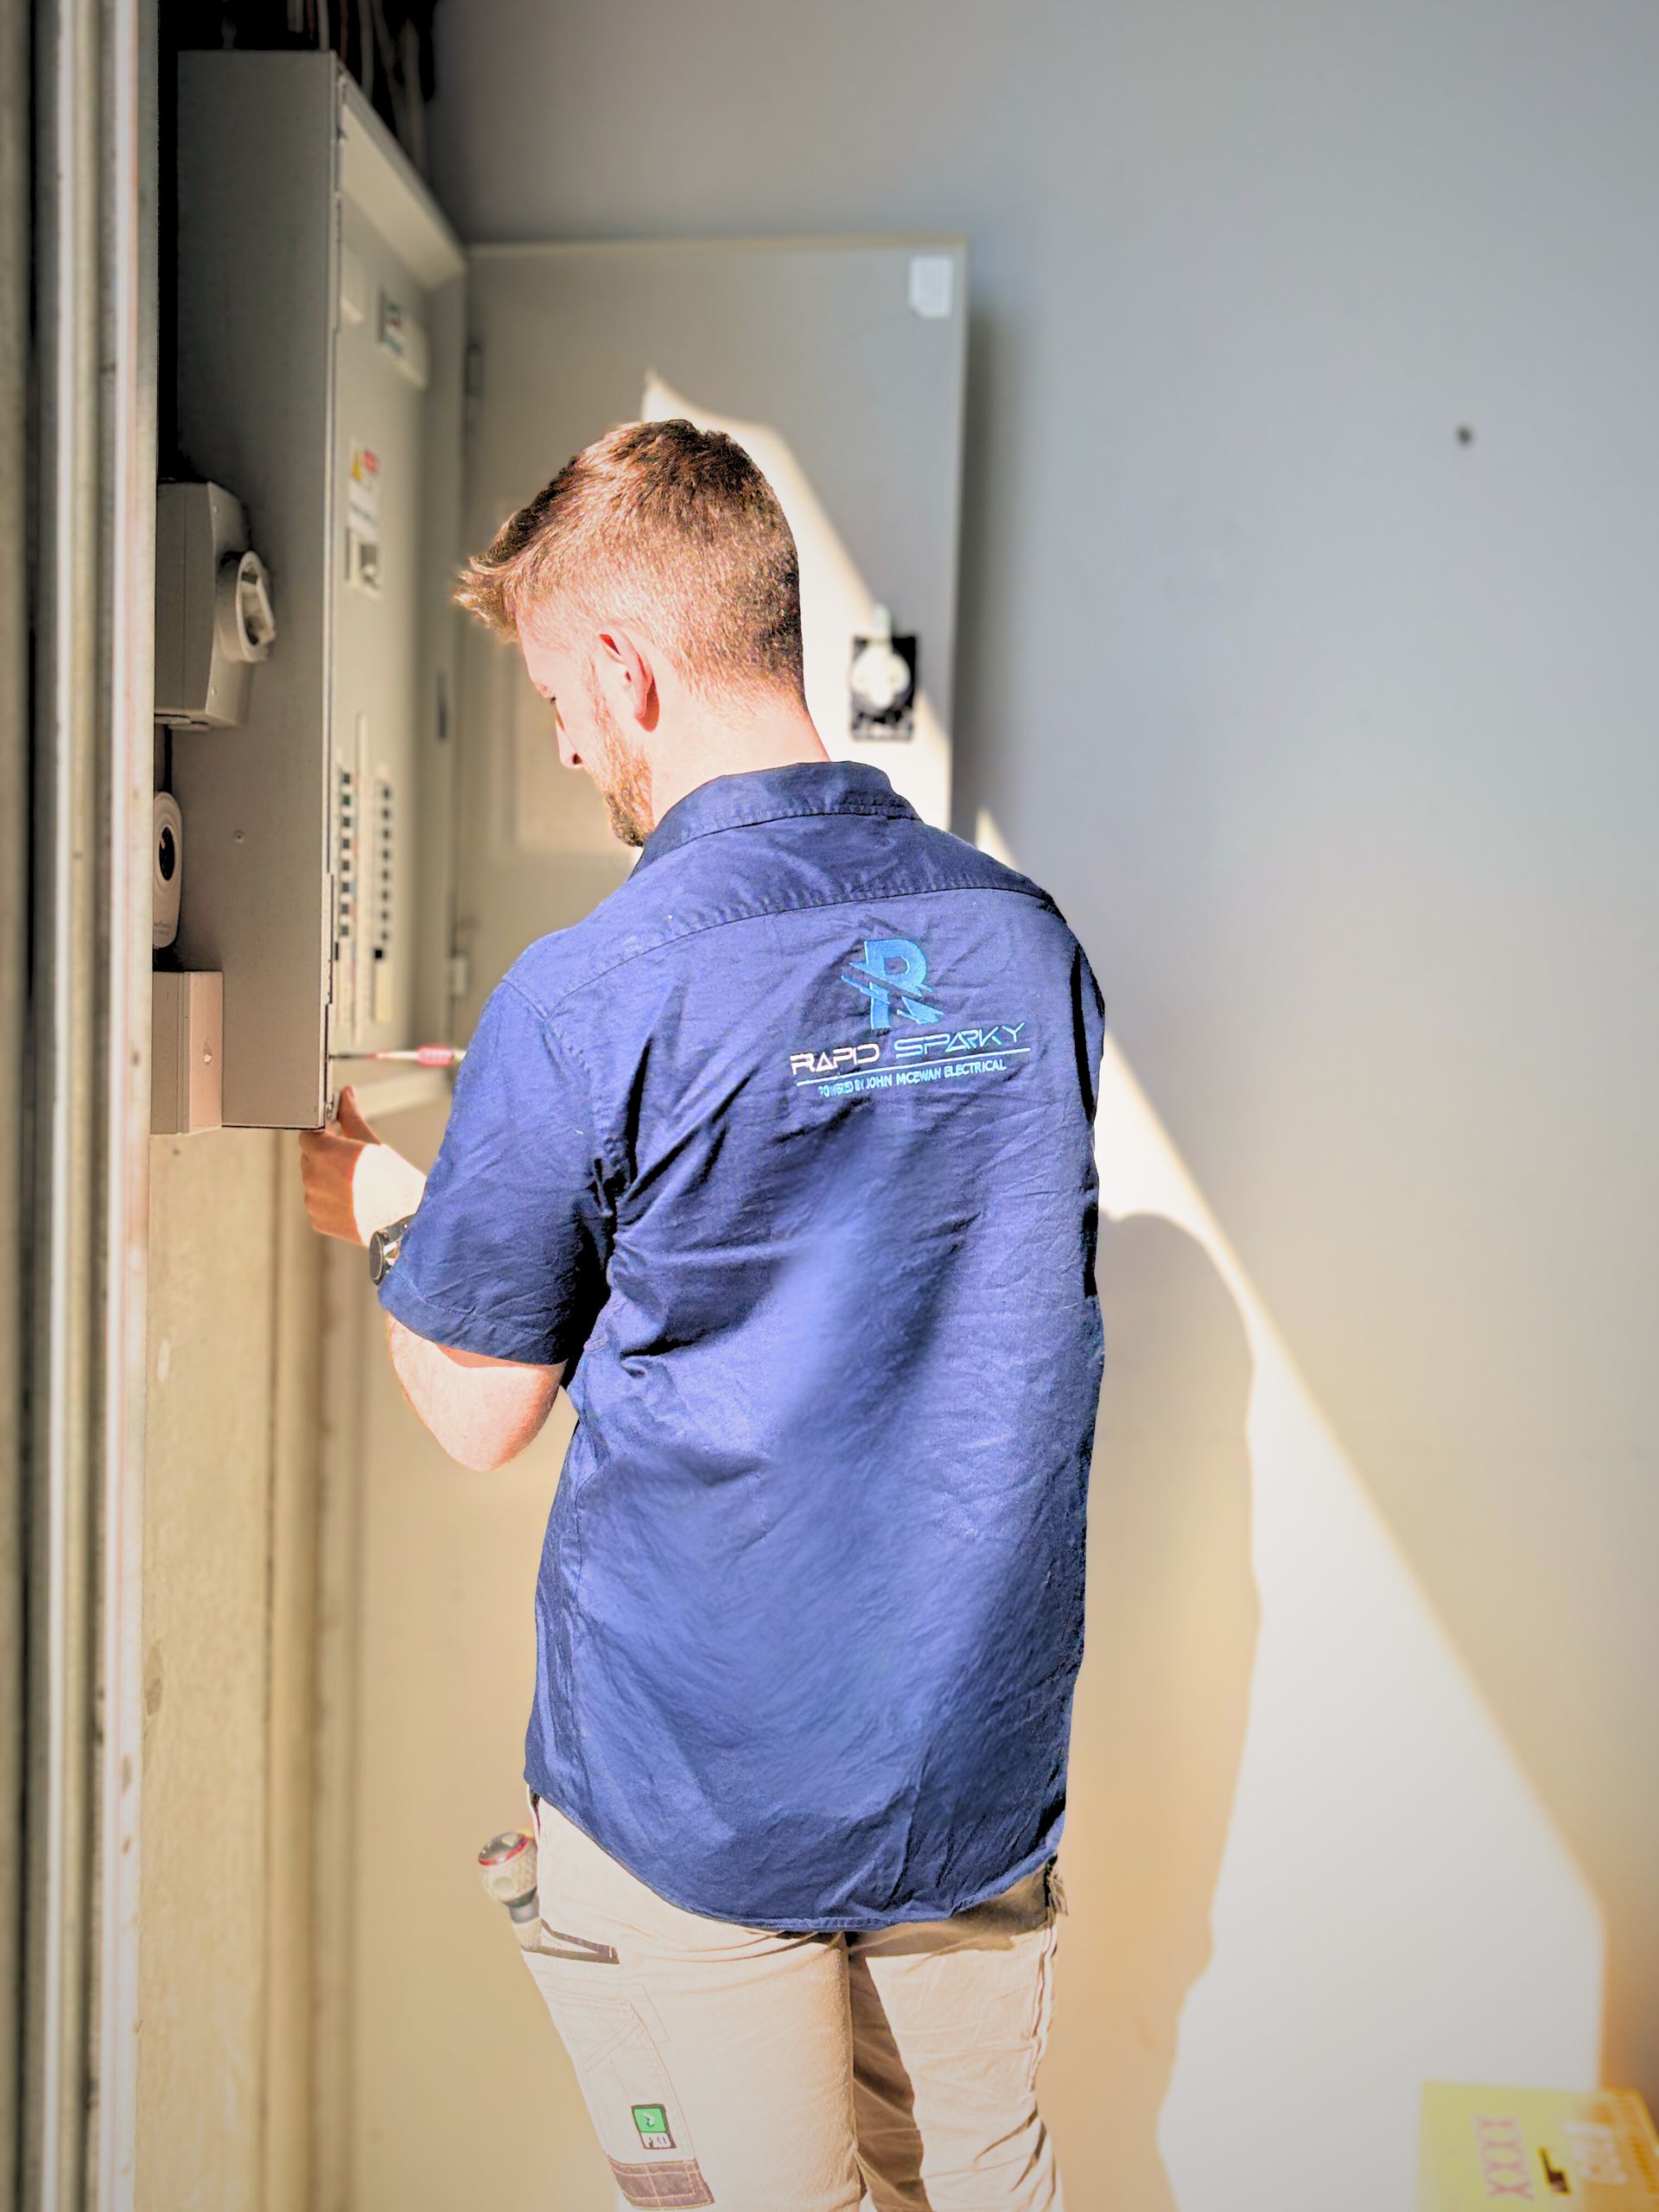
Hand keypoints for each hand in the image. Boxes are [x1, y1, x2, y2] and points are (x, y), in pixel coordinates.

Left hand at [298, 1086, 426, 1244]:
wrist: (404, 1221)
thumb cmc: (394, 1182)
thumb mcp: (372, 1142)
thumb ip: (351, 1116)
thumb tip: (346, 1094)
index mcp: (324, 1152)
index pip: (308, 1135)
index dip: (323, 1135)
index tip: (337, 1138)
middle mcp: (313, 1176)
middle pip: (310, 1159)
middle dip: (326, 1157)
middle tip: (353, 1164)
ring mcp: (313, 1200)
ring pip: (314, 1182)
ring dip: (328, 1180)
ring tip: (357, 1186)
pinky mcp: (317, 1219)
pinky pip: (318, 1204)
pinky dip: (330, 1201)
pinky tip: (353, 1202)